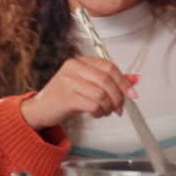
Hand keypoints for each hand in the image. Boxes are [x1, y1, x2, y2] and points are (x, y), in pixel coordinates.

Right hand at [21, 57, 139, 129]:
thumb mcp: (88, 85)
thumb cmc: (65, 96)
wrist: (40, 109)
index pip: (109, 67)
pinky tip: (97, 114)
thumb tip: (135, 80)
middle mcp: (73, 68)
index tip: (133, 94)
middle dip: (118, 97)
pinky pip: (92, 104)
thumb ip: (110, 81)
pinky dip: (99, 112)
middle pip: (106, 80)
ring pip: (101, 93)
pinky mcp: (65, 97)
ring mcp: (67, 81)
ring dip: (108, 106)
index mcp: (80, 61)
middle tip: (119, 108)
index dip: (124, 81)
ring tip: (106, 112)